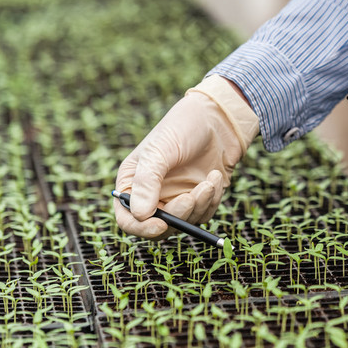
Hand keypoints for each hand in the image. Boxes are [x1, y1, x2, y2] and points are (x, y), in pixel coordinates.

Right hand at [114, 75, 258, 237]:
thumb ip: (147, 181)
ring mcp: (177, 199)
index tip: (161, 225)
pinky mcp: (199, 200)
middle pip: (159, 227)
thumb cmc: (182, 127)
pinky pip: (204, 214)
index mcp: (133, 183)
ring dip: (200, 205)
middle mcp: (153, 196)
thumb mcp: (159, 150)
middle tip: (192, 196)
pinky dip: (212, 200)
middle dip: (178, 215)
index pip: (128, 219)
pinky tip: (215, 177)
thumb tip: (140, 215)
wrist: (218, 120)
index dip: (141, 228)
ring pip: (185, 223)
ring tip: (210, 180)